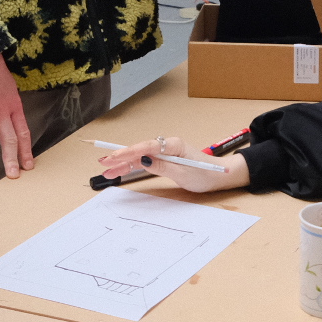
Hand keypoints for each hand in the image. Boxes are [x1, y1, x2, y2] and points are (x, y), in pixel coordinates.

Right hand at [0, 54, 33, 178]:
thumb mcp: (9, 89)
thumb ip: (9, 108)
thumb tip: (6, 127)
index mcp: (15, 106)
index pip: (23, 132)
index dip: (26, 150)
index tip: (29, 166)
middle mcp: (2, 110)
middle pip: (9, 140)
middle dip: (11, 159)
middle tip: (13, 175)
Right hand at [97, 137, 249, 192]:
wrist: (217, 177)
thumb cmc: (205, 174)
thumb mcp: (184, 173)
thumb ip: (163, 166)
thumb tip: (144, 160)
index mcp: (174, 145)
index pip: (148, 146)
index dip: (130, 151)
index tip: (116, 156)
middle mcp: (168, 146)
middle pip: (140, 150)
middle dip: (121, 156)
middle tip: (104, 162)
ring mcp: (165, 152)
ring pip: (139, 156)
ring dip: (123, 163)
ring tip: (106, 170)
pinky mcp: (164, 160)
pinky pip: (144, 161)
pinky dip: (132, 166)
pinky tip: (119, 171)